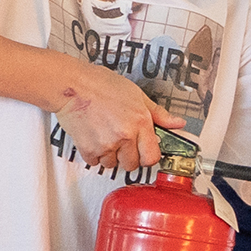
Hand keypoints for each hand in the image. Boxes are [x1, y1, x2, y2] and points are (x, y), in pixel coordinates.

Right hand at [48, 59, 182, 177]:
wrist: (73, 85)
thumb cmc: (102, 85)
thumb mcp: (137, 95)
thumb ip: (159, 114)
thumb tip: (178, 123)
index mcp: (140, 123)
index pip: (152, 157)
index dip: (148, 156)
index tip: (143, 150)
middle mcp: (125, 136)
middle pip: (132, 164)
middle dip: (129, 156)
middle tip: (122, 142)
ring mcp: (106, 144)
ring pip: (113, 165)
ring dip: (111, 156)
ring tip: (106, 137)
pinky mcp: (88, 149)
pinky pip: (95, 163)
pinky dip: (94, 155)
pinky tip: (94, 138)